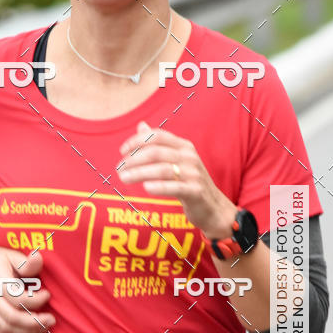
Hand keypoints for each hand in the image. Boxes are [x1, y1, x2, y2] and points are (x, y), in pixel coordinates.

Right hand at [0, 243, 55, 332]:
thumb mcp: (14, 255)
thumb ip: (28, 262)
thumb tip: (37, 257)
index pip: (17, 298)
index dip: (36, 301)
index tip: (47, 295)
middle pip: (12, 317)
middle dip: (35, 322)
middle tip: (51, 320)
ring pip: (5, 328)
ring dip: (28, 331)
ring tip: (43, 326)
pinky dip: (17, 332)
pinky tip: (29, 328)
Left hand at [118, 122, 237, 239]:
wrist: (213, 207)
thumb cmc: (189, 182)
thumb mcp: (176, 160)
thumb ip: (159, 144)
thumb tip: (141, 125)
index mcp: (184, 146)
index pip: (158, 136)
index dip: (137, 141)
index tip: (122, 151)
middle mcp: (189, 157)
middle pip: (156, 153)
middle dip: (134, 159)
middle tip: (119, 168)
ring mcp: (194, 174)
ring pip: (162, 170)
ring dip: (139, 173)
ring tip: (124, 178)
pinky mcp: (195, 191)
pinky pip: (175, 187)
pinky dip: (159, 187)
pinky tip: (146, 188)